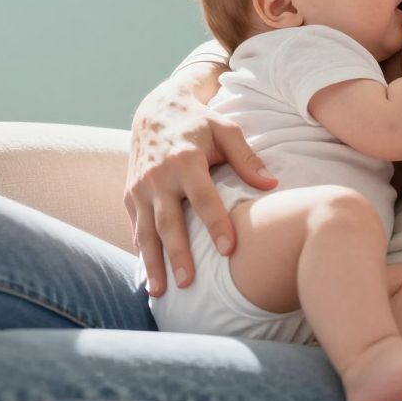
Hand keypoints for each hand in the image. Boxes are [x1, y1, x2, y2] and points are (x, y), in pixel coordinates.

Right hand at [125, 78, 276, 296]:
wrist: (156, 108)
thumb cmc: (199, 122)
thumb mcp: (226, 130)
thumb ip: (247, 158)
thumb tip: (271, 184)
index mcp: (186, 160)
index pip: (204, 198)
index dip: (216, 225)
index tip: (229, 251)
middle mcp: (159, 176)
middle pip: (169, 221)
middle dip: (178, 255)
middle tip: (189, 283)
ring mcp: (140, 186)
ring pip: (146, 231)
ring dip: (152, 263)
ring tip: (160, 291)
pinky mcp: (130, 193)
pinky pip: (136, 226)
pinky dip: (142, 250)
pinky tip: (149, 274)